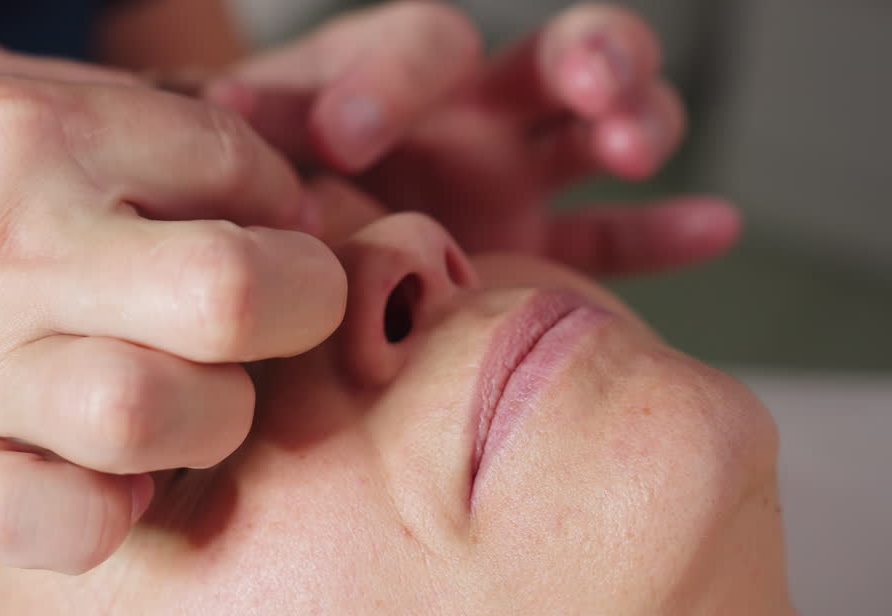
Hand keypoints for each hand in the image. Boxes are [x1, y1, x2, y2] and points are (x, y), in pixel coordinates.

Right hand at [0, 37, 343, 572]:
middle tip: (274, 317)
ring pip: (161, 412)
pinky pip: (71, 523)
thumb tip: (253, 162)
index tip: (262, 235)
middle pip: (233, 291)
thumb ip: (113, 107)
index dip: (281, 208)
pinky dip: (113, 513)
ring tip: (187, 400)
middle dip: (298, 307)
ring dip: (214, 416)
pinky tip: (113, 482)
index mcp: (30, 134)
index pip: (241, 169)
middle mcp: (11, 248)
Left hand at [207, 1, 739, 274]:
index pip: (423, 47)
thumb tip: (224, 113)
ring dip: (639, 119)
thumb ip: (255, 126)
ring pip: (603, 127)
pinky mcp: (528, 245)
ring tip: (636, 142)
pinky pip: (606, 235)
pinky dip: (662, 230)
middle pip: (560, 54)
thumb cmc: (262, 172)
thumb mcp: (252, 140)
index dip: (391, 86)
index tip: (343, 139)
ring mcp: (512, 178)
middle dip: (590, 56)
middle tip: (592, 85)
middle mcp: (470, 113)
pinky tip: (715, 226)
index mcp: (399, 73)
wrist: (276, 226)